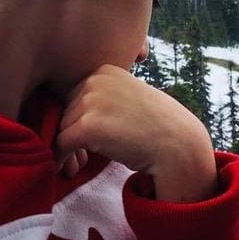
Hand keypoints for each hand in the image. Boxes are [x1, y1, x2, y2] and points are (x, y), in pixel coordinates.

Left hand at [55, 65, 217, 202]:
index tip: (93, 136)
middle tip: (86, 153)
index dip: (81, 118)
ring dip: (70, 147)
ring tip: (84, 161)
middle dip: (74, 132)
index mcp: (105, 70)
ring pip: (62, 127)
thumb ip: (105, 96)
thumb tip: (75, 114)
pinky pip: (61, 144)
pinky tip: (71, 169)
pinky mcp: (87, 126)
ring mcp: (91, 101)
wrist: (178, 146)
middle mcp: (96, 80)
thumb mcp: (130, 97)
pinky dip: (62, 159)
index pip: (76, 95)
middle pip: (67, 110)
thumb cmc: (157, 127)